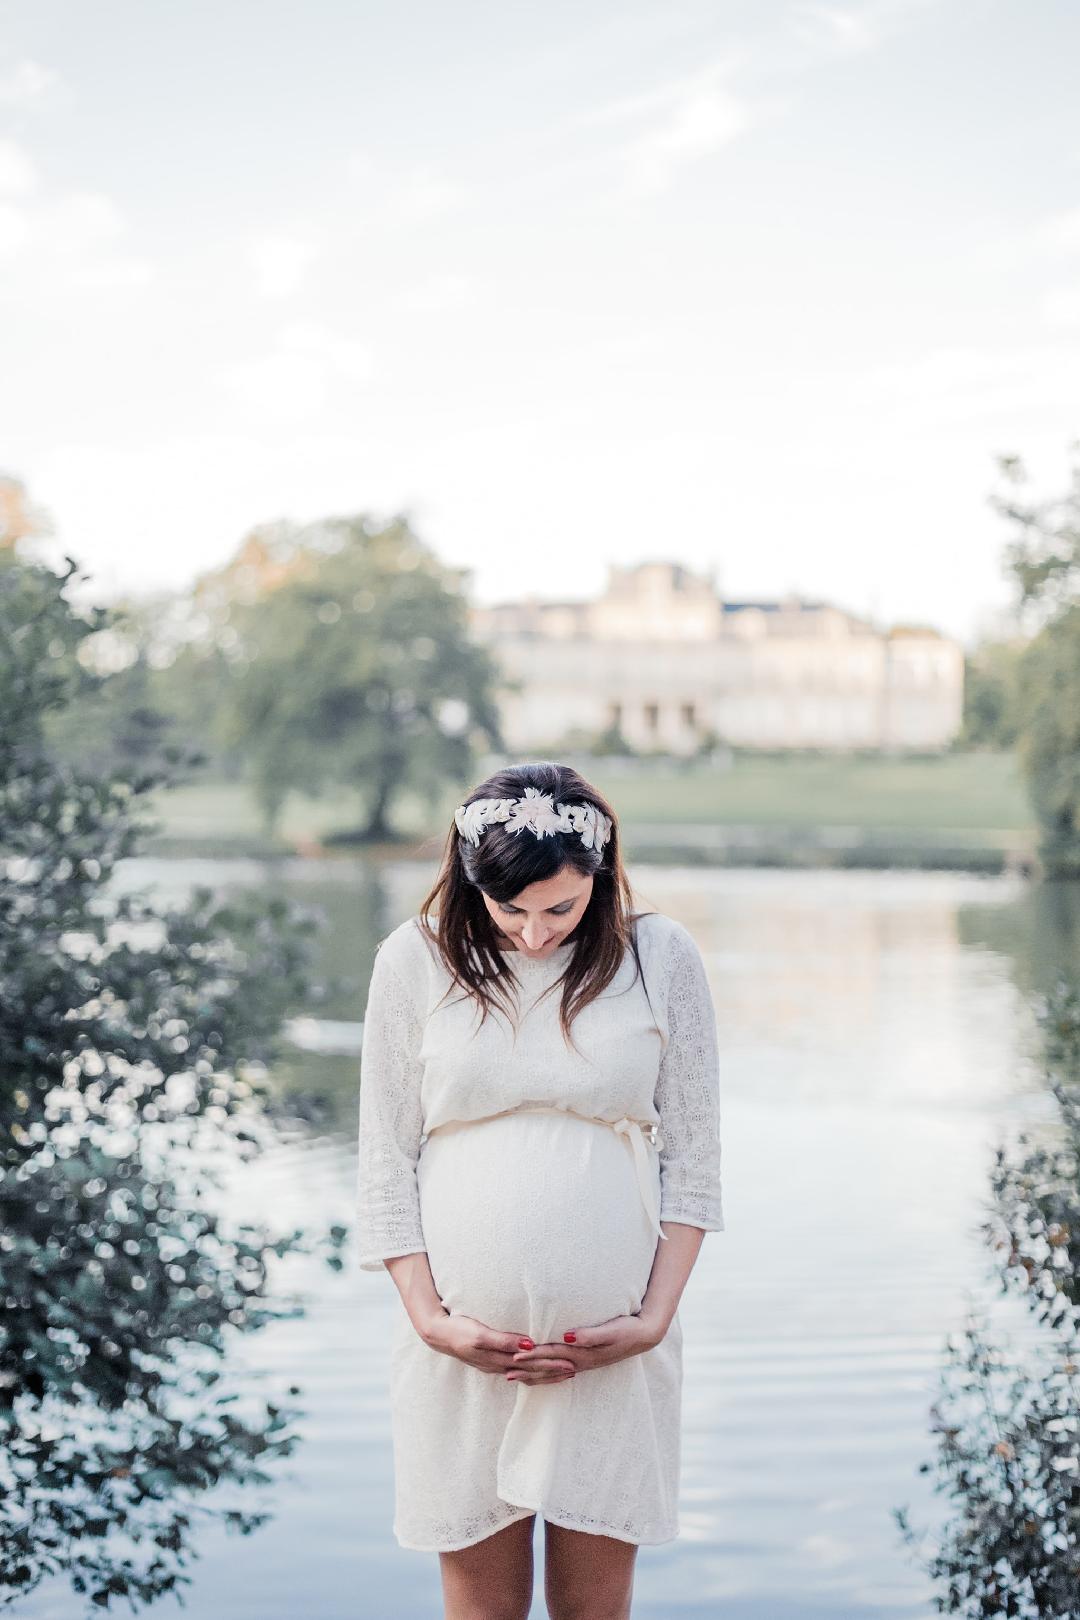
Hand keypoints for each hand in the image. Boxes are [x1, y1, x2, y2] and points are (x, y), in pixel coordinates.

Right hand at [421, 1310, 576, 1381]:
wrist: (438, 1334)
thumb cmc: (459, 1330)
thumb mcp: (481, 1334)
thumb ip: (504, 1340)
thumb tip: (529, 1345)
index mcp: (499, 1360)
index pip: (532, 1366)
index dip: (552, 1366)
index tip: (571, 1364)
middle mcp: (500, 1366)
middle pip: (532, 1373)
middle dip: (553, 1372)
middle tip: (574, 1370)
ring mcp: (495, 1366)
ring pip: (526, 1374)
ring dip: (544, 1374)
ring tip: (562, 1373)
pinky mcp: (492, 1361)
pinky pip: (517, 1371)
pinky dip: (531, 1372)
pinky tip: (536, 1370)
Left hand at [508, 1313, 661, 1381]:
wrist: (645, 1335)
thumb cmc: (628, 1330)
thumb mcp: (611, 1330)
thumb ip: (590, 1334)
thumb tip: (569, 1337)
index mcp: (584, 1354)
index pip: (553, 1355)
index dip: (533, 1355)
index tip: (514, 1355)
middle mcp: (580, 1362)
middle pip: (549, 1367)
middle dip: (527, 1369)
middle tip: (505, 1371)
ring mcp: (582, 1363)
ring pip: (552, 1372)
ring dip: (532, 1374)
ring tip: (513, 1375)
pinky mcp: (584, 1360)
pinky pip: (559, 1370)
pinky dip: (545, 1372)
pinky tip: (536, 1372)